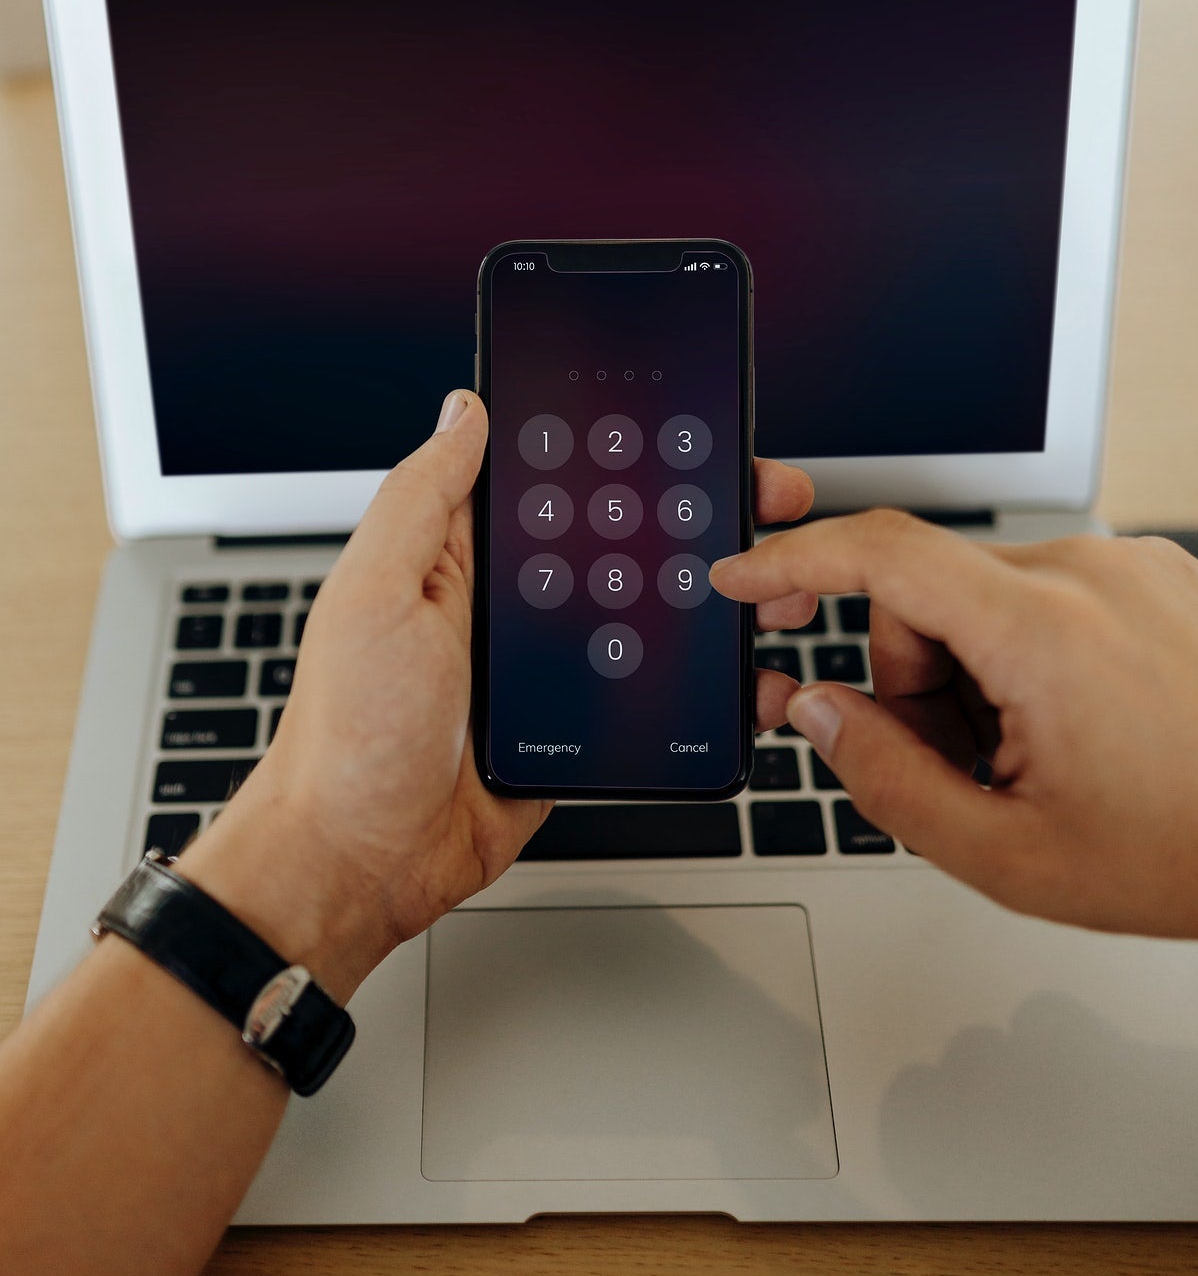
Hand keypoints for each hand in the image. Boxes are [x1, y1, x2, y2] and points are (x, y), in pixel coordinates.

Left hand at [181, 394, 815, 999]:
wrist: (362, 865)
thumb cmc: (346, 735)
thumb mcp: (375, 593)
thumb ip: (422, 499)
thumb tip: (466, 410)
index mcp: (460, 557)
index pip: (554, 480)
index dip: (619, 448)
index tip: (689, 425)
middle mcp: (511, 603)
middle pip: (619, 538)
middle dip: (695, 516)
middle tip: (762, 500)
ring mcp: (549, 666)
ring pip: (648, 611)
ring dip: (713, 596)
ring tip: (772, 585)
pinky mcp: (576, 726)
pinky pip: (650, 691)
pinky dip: (702, 685)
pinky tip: (745, 675)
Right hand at [712, 510, 1197, 937]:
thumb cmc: (1185, 852)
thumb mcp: (1010, 855)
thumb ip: (887, 780)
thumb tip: (818, 712)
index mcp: (1046, 631)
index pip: (882, 554)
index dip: (793, 561)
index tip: (743, 578)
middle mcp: (1090, 572)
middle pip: (925, 589)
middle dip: (912, 672)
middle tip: (962, 760)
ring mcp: (1130, 565)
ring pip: (983, 592)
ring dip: (973, 666)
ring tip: (1035, 752)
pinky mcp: (1156, 572)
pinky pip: (1046, 591)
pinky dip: (1027, 649)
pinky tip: (1074, 722)